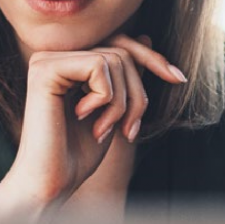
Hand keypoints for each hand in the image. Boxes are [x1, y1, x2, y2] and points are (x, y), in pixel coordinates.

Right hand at [0, 34, 185, 223]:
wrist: (51, 184)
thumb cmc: (77, 155)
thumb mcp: (112, 109)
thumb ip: (123, 76)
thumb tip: (145, 38)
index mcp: (68, 63)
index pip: (119, 44)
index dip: (151, 58)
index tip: (179, 78)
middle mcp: (54, 57)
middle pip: (121, 52)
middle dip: (137, 94)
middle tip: (128, 130)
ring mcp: (47, 60)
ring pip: (114, 59)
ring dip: (121, 102)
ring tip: (104, 129)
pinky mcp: (45, 69)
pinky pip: (98, 66)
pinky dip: (105, 97)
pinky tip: (84, 117)